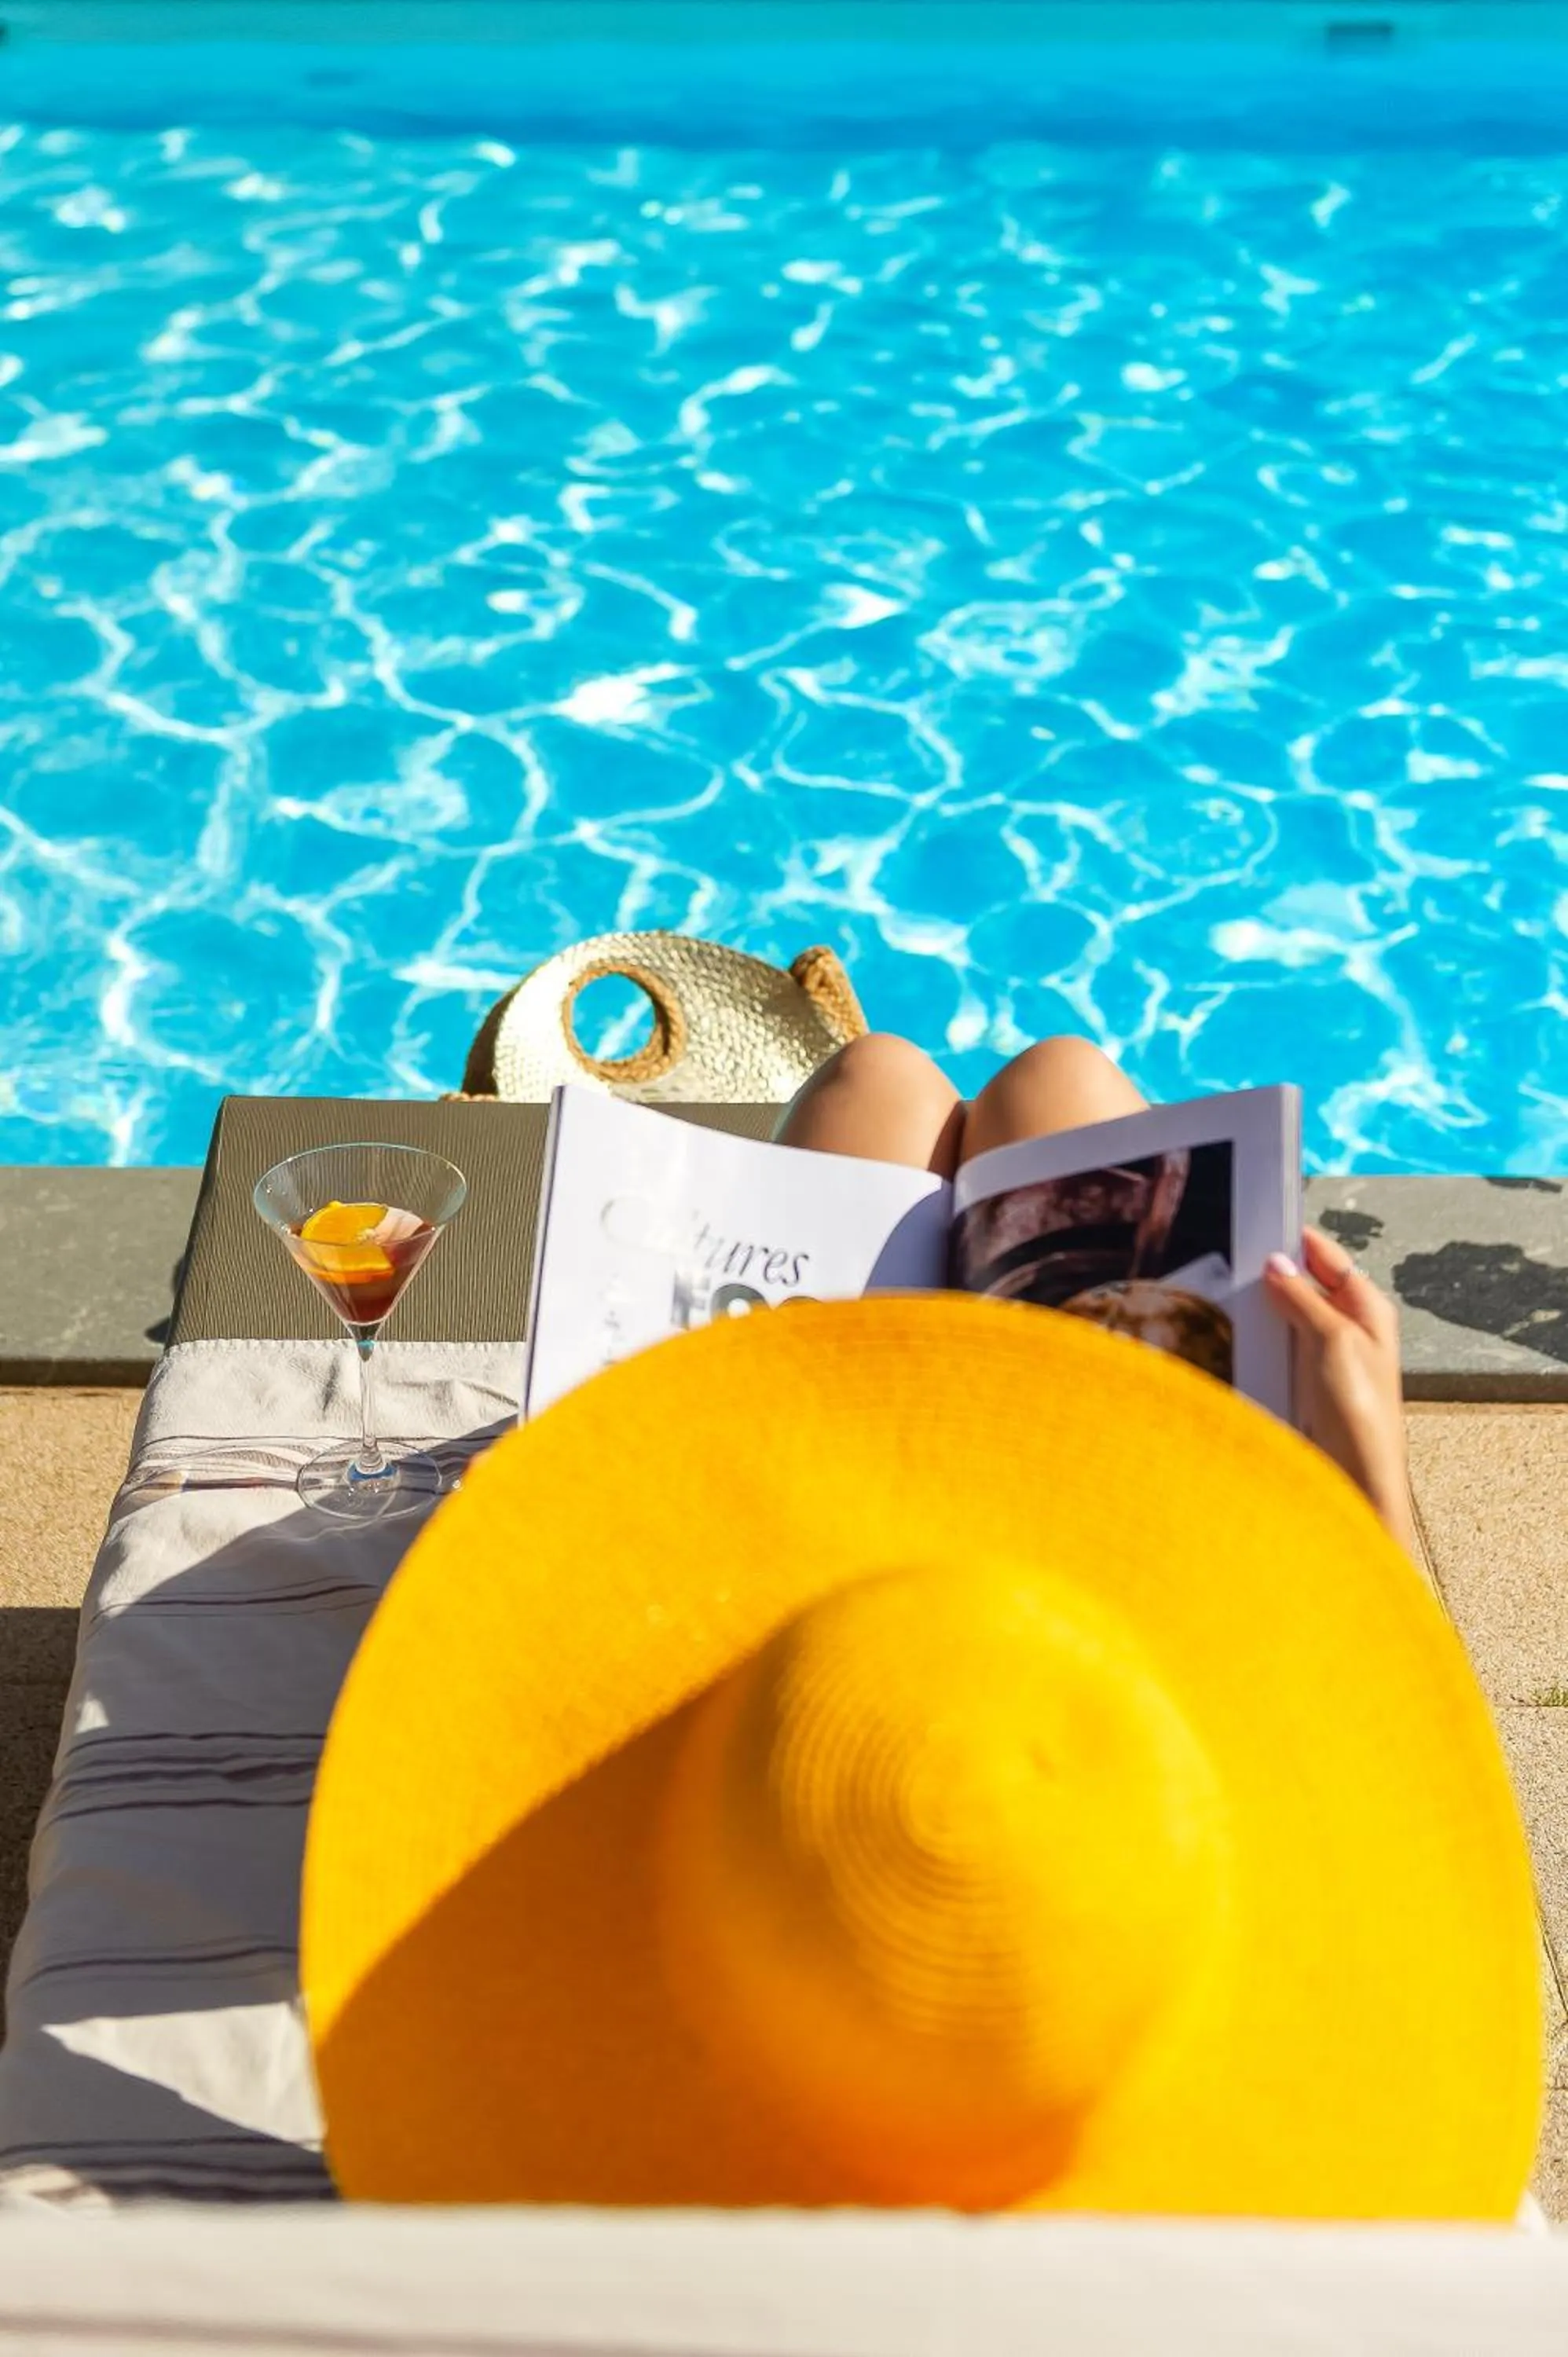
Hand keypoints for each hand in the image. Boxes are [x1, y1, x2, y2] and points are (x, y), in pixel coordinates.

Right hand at [1264, 1227, 1414, 1553]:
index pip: (1327, 1255)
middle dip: (1271, 1274)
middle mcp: (1347, 1327)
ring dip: (1260, 1310)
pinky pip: (1274, 1348)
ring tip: (1230, 1298)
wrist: (1355, 1478)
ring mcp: (1322, 1355)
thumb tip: (1276, 1265)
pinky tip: (1235, 1338)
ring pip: (1283, 1316)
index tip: (1260, 1221)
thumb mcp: (1333, 1340)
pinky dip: (1256, 1341)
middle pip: (1302, 1284)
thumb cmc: (1361, 1413)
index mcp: (1367, 1308)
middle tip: (1235, 1261)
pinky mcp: (1302, 1381)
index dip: (1296, 1239)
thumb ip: (1303, 1298)